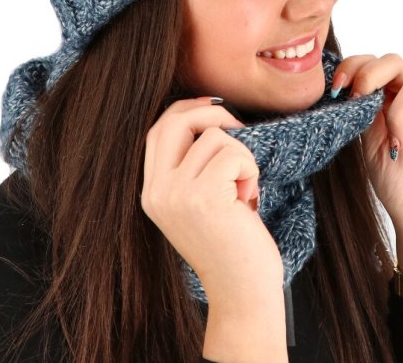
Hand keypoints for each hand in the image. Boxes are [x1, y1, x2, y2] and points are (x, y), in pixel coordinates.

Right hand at [141, 96, 286, 360]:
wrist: (243, 292)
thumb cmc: (232, 246)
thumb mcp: (198, 204)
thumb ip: (192, 168)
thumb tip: (208, 117)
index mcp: (152, 193)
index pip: (157, 131)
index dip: (185, 111)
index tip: (213, 109)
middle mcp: (157, 192)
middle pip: (176, 121)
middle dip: (212, 114)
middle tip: (240, 129)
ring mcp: (178, 194)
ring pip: (215, 137)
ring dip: (242, 156)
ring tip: (245, 189)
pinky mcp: (204, 196)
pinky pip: (233, 153)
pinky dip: (250, 168)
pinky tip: (250, 197)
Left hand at [333, 54, 402, 284]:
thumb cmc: (395, 182)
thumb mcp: (369, 142)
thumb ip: (364, 112)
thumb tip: (348, 86)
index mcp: (389, 98)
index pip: (373, 64)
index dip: (354, 67)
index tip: (337, 88)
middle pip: (395, 62)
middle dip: (371, 75)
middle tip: (358, 98)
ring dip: (398, 117)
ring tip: (395, 148)